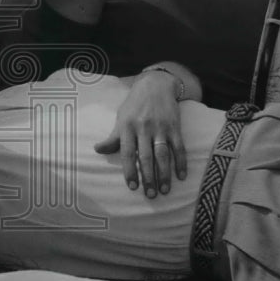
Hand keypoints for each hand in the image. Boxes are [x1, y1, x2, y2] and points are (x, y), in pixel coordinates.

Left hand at [93, 71, 186, 196]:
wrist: (155, 84)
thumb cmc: (134, 104)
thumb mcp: (121, 117)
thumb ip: (113, 137)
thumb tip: (97, 150)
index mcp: (127, 127)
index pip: (127, 153)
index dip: (129, 170)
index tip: (132, 187)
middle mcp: (143, 128)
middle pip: (146, 157)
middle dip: (148, 177)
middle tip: (151, 195)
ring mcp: (160, 127)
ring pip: (163, 155)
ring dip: (164, 174)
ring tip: (165, 190)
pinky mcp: (174, 126)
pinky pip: (179, 147)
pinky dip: (181, 162)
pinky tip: (182, 176)